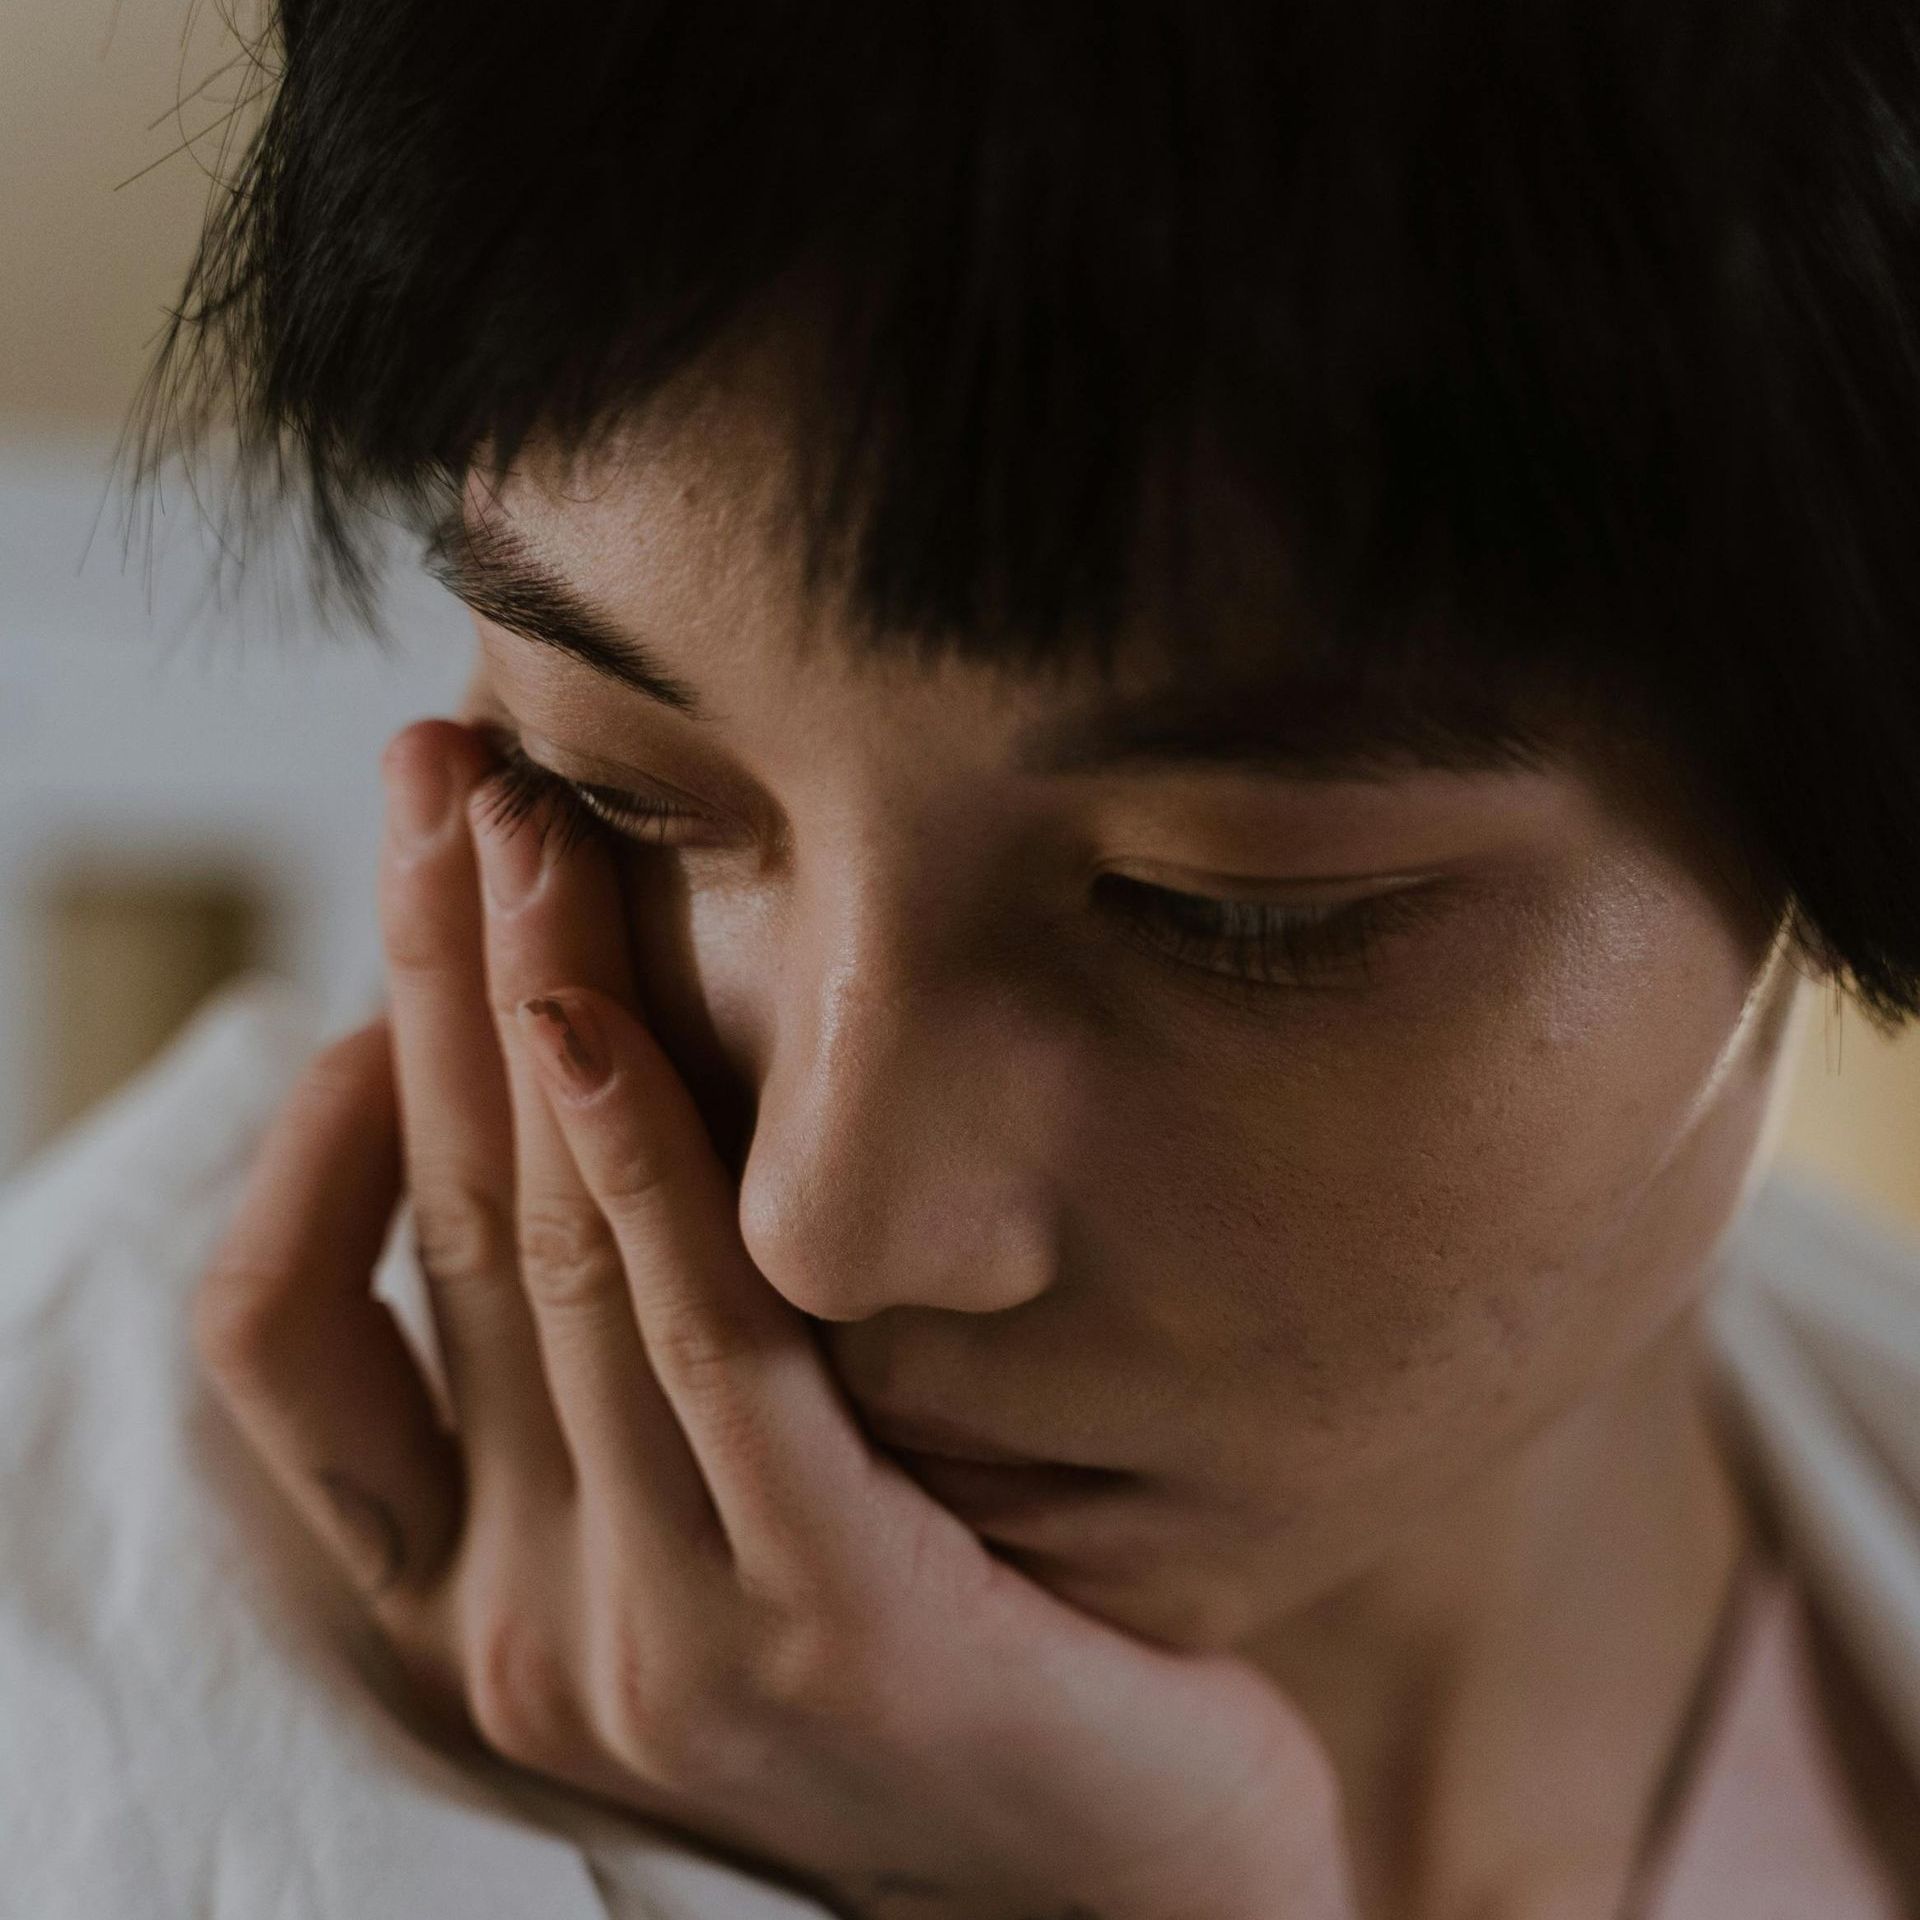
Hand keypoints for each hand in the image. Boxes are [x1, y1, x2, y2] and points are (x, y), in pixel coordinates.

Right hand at [193, 717, 1355, 1919]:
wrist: (1131, 1894)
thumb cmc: (947, 1674)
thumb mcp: (744, 1525)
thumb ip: (648, 1377)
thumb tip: (596, 1130)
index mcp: (485, 1603)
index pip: (298, 1339)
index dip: (322, 1120)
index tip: (400, 935)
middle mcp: (524, 1628)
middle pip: (435, 1232)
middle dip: (425, 974)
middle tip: (435, 769)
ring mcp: (653, 1638)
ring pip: (540, 1260)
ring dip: (513, 1008)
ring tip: (513, 815)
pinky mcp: (816, 1621)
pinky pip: (701, 1346)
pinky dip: (634, 1163)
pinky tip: (600, 1013)